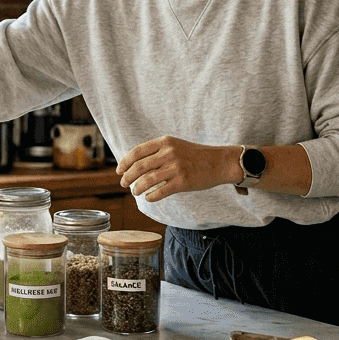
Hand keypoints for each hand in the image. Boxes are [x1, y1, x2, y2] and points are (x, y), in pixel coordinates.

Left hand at [116, 136, 240, 202]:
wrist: (219, 162)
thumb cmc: (194, 155)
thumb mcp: (175, 145)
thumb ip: (157, 152)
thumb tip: (133, 165)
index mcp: (165, 142)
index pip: (137, 152)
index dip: (124, 162)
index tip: (119, 171)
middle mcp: (169, 153)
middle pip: (139, 167)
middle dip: (127, 177)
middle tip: (124, 184)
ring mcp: (176, 168)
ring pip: (147, 181)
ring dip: (137, 188)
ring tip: (135, 192)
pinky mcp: (183, 182)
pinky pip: (160, 192)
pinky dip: (151, 197)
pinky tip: (149, 198)